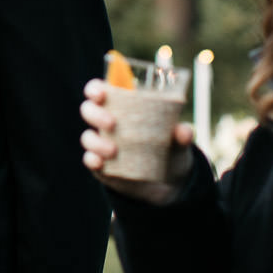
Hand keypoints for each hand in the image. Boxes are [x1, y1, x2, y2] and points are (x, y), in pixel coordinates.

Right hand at [79, 77, 194, 203]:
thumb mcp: (177, 142)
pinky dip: (92, 160)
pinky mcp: (101, 166)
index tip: (101, 93)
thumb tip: (185, 131)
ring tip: (113, 150)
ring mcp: (102, 145)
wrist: (167, 183)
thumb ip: (181, 136)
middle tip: (112, 123)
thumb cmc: (168, 150)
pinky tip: (100, 163)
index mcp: (121, 107)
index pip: (99, 91)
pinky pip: (90, 161)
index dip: (95, 89)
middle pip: (88, 110)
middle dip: (95, 114)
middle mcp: (106, 123)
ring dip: (96, 141)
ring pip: (87, 137)